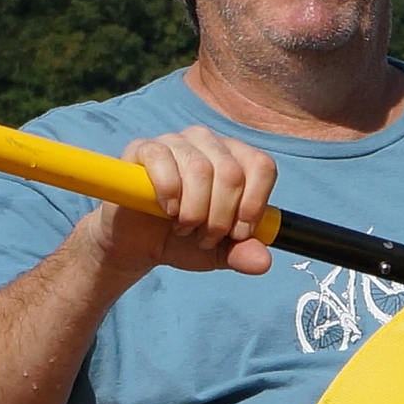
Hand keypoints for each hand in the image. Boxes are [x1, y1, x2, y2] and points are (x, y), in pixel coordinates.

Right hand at [94, 126, 277, 276]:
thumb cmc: (184, 239)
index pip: (261, 166)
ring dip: (194, 211)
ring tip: (184, 227)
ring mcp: (176, 141)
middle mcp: (208, 142)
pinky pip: (162, 161)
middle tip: (205, 237)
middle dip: (220, 217)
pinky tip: (167, 210)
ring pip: (200, 169)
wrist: (139, 244)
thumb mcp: (219, 253)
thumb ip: (243, 254)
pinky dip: (168, 194)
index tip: (238, 233)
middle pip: (231, 173)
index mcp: (235, 158)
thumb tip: (264, 262)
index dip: (254, 204)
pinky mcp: (144, 148)